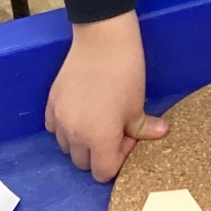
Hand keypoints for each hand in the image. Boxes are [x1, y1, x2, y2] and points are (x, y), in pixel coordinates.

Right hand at [44, 11, 166, 181]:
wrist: (102, 39)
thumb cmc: (125, 73)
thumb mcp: (137, 104)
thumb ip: (143, 128)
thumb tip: (159, 134)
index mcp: (97, 139)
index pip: (103, 172)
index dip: (118, 159)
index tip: (128, 137)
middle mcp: (73, 134)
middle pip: (83, 163)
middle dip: (100, 153)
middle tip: (115, 129)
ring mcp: (59, 118)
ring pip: (67, 147)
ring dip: (82, 141)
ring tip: (98, 119)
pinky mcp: (51, 102)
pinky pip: (54, 127)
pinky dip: (66, 127)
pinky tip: (81, 111)